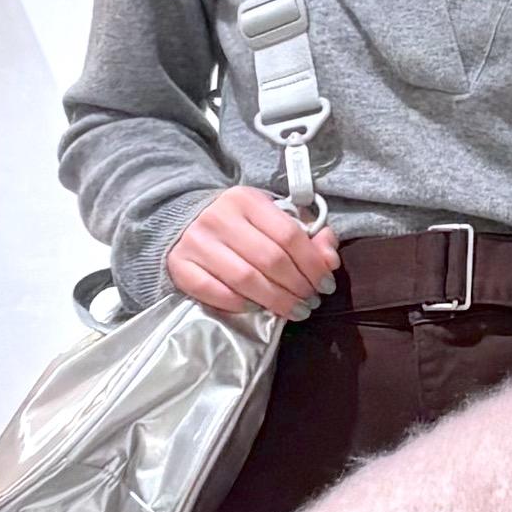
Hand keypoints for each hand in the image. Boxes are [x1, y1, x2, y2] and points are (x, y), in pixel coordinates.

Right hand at [165, 185, 338, 321]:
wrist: (182, 219)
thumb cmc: (238, 223)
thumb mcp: (272, 217)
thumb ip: (307, 235)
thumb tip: (330, 259)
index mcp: (247, 200)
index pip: (289, 235)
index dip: (313, 264)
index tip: (326, 284)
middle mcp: (220, 218)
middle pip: (270, 260)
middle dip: (297, 287)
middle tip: (310, 302)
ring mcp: (197, 243)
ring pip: (245, 280)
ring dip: (276, 301)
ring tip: (293, 311)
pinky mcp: (181, 266)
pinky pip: (216, 292)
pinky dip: (241, 305)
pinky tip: (257, 308)